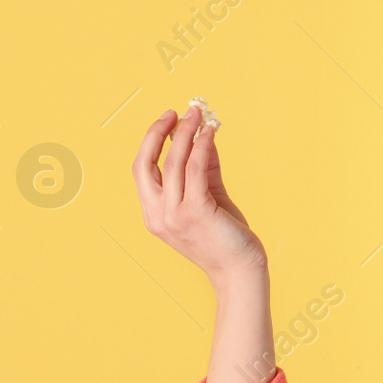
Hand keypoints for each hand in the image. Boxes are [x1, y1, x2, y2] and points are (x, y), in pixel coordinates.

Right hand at [132, 105, 266, 283]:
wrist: (240, 270)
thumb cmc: (225, 238)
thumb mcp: (209, 199)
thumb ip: (204, 169)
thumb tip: (203, 136)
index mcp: (153, 214)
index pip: (142, 170)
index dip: (151, 142)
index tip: (166, 121)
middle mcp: (158, 215)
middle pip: (146, 163)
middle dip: (158, 133)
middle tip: (177, 112)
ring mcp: (174, 215)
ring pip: (173, 163)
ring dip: (185, 134)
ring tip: (198, 115)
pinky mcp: (196, 212)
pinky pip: (196, 170)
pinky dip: (201, 147)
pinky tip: (209, 133)